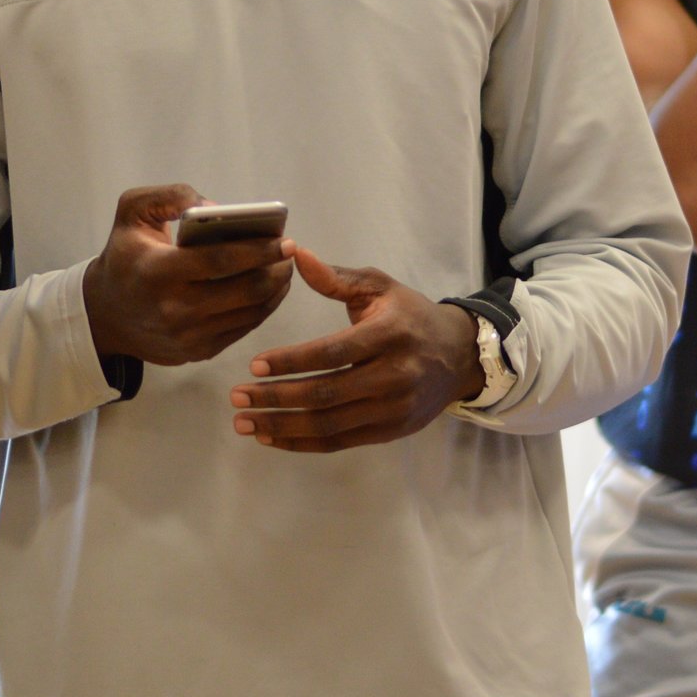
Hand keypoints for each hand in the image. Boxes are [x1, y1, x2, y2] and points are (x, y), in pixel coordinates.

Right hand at [81, 185, 294, 365]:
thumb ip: (172, 196)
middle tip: (291, 251)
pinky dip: (263, 307)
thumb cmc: (125, 255)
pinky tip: (270, 288)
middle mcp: (174, 309)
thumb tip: (219, 207)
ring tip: (285, 267)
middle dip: (276, 270)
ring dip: (276, 289)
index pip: (220, 261)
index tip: (286, 239)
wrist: (104, 315)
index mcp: (157, 272)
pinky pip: (243, 328)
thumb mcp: (133, 211)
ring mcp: (188, 336)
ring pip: (251, 312)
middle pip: (245, 291)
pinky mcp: (198, 352)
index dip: (258, 250)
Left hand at [228, 248, 483, 452]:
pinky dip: (302, 442)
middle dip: (276, 397)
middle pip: (326, 394)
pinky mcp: (390, 431)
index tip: (254, 364)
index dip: (291, 361)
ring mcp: (393, 409)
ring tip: (244, 422)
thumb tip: (294, 254)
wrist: (459, 355)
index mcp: (388, 334)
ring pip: (329, 424)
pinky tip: (272, 437)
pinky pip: (339, 442)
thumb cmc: (409, 315)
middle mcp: (394, 375)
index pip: (333, 353)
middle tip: (237, 396)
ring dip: (282, 426)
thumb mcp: (379, 286)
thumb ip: (335, 277)